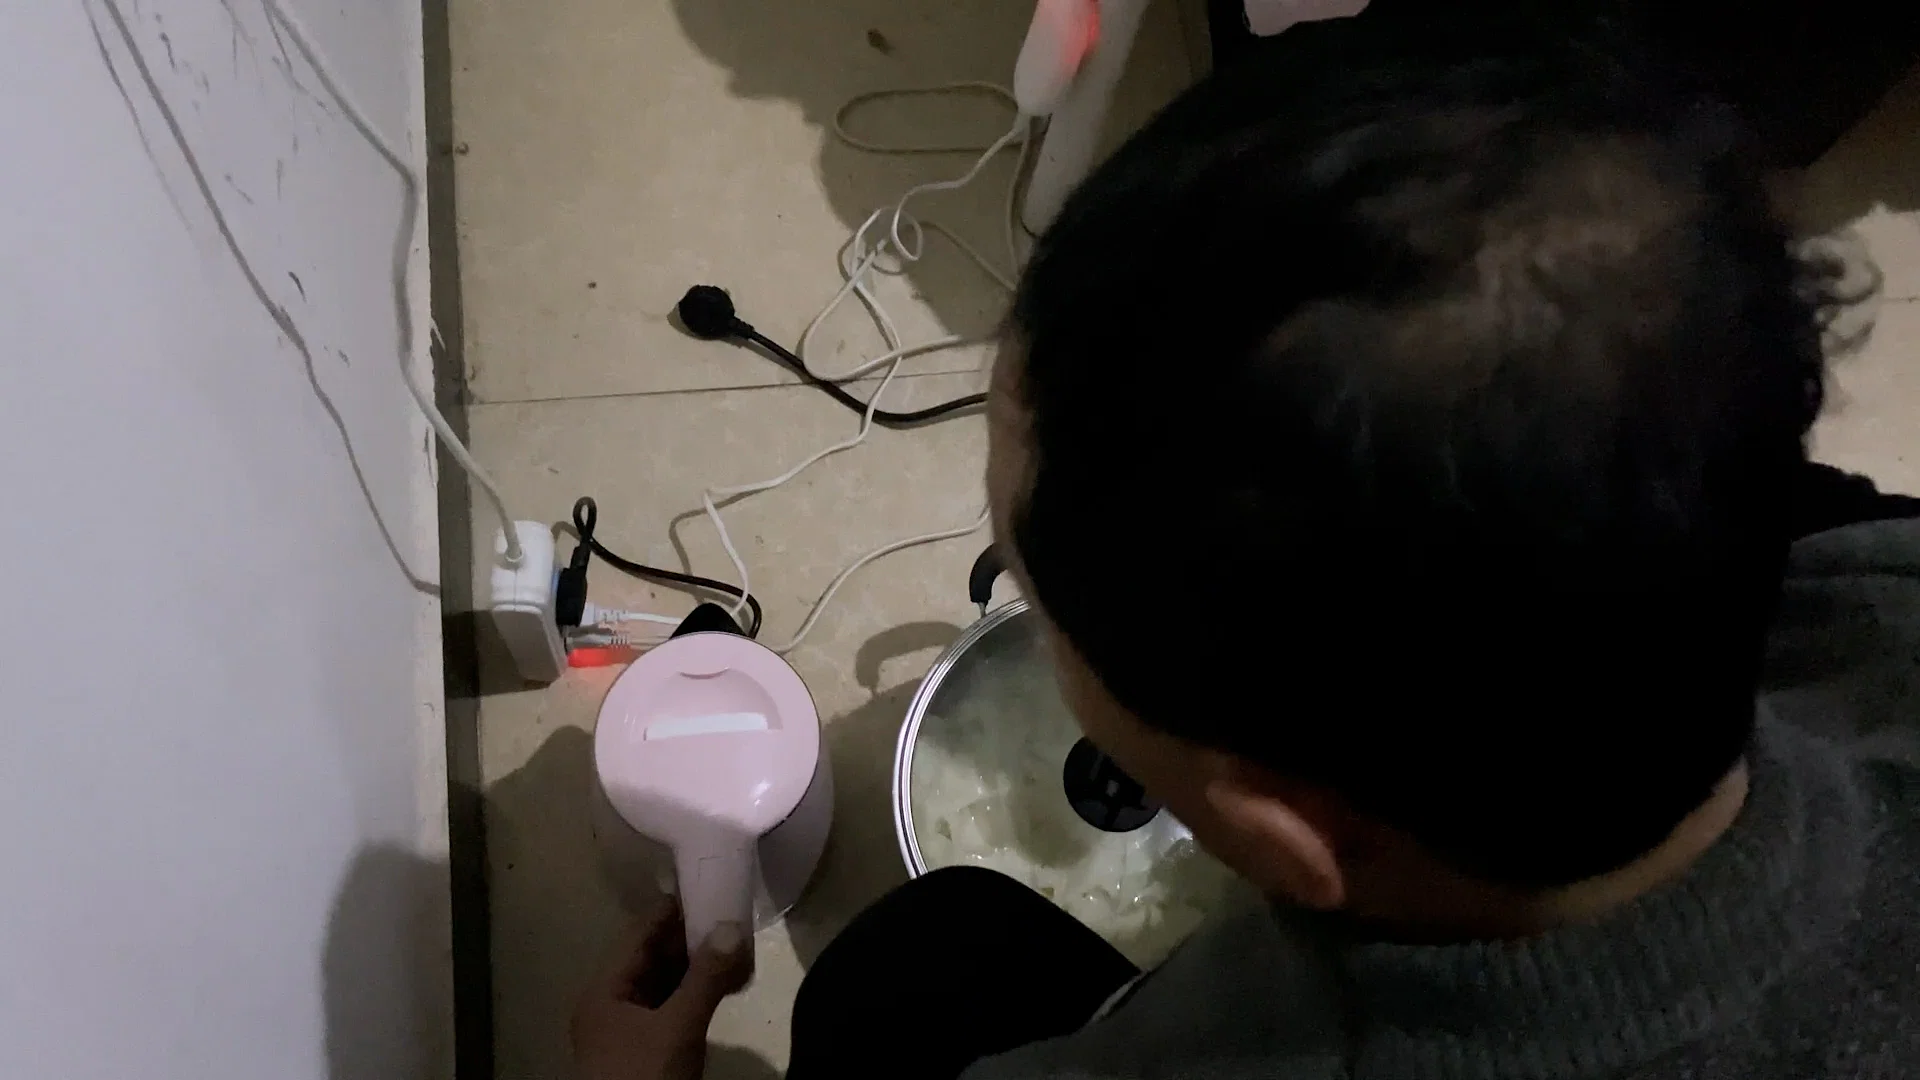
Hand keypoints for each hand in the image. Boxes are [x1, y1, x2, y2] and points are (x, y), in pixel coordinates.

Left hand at [572, 900, 753, 1079]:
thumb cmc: (643, 1078)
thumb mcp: (677, 1028)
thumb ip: (705, 978)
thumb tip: (730, 926)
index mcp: (604, 991)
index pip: (639, 935)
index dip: (673, 911)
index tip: (709, 884)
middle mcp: (611, 1003)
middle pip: (651, 958)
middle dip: (691, 939)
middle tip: (733, 915)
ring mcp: (627, 1029)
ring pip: (664, 984)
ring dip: (697, 967)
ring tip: (736, 946)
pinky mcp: (646, 1050)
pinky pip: (671, 1008)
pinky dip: (696, 994)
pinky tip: (725, 985)